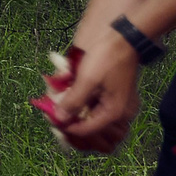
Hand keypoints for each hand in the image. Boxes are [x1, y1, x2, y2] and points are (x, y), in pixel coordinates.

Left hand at [45, 23, 143, 154]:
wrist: (122, 37)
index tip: (53, 120)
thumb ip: (73, 101)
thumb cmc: (106, 57)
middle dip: (77, 133)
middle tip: (60, 123)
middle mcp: (120, 115)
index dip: (67, 128)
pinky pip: (101, 116)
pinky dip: (88, 116)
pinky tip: (74, 108)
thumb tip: (59, 119)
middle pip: (99, 138)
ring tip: (65, 117)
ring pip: (101, 130)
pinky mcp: (115, 100)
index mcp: (115, 112)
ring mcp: (120, 108)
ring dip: (82, 127)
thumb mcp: (87, 80)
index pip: (87, 131)